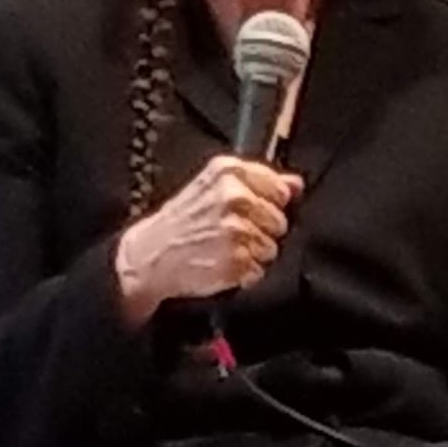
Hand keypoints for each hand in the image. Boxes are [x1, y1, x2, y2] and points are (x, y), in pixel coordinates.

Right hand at [115, 155, 302, 325]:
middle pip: (279, 221)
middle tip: (231, 235)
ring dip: (253, 255)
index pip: (280, 189)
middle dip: (262, 231)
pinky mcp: (236, 260)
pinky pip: (259, 271)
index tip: (249, 212)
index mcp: (229, 172)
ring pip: (271, 248)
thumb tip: (297, 183)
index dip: (269, 205)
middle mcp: (234, 197)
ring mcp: (235, 230)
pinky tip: (222, 265)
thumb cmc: (183, 221)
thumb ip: (259, 182)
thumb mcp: (214, 187)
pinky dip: (244, 274)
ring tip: (225, 250)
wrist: (150, 254)